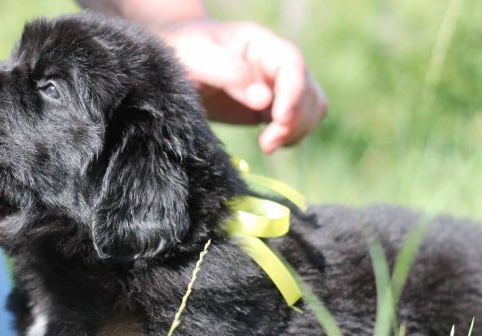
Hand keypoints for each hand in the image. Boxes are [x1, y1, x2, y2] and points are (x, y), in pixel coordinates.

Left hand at [158, 20, 327, 152]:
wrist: (170, 66)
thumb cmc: (181, 53)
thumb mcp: (196, 57)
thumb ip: (228, 73)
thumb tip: (263, 100)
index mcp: (259, 44)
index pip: (291, 65)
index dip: (293, 94)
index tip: (280, 120)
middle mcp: (274, 63)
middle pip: (307, 90)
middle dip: (294, 120)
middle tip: (267, 144)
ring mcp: (276, 86)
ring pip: (311, 107)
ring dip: (297, 130)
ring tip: (267, 145)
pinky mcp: (271, 107)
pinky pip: (299, 121)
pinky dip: (292, 135)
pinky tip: (270, 143)